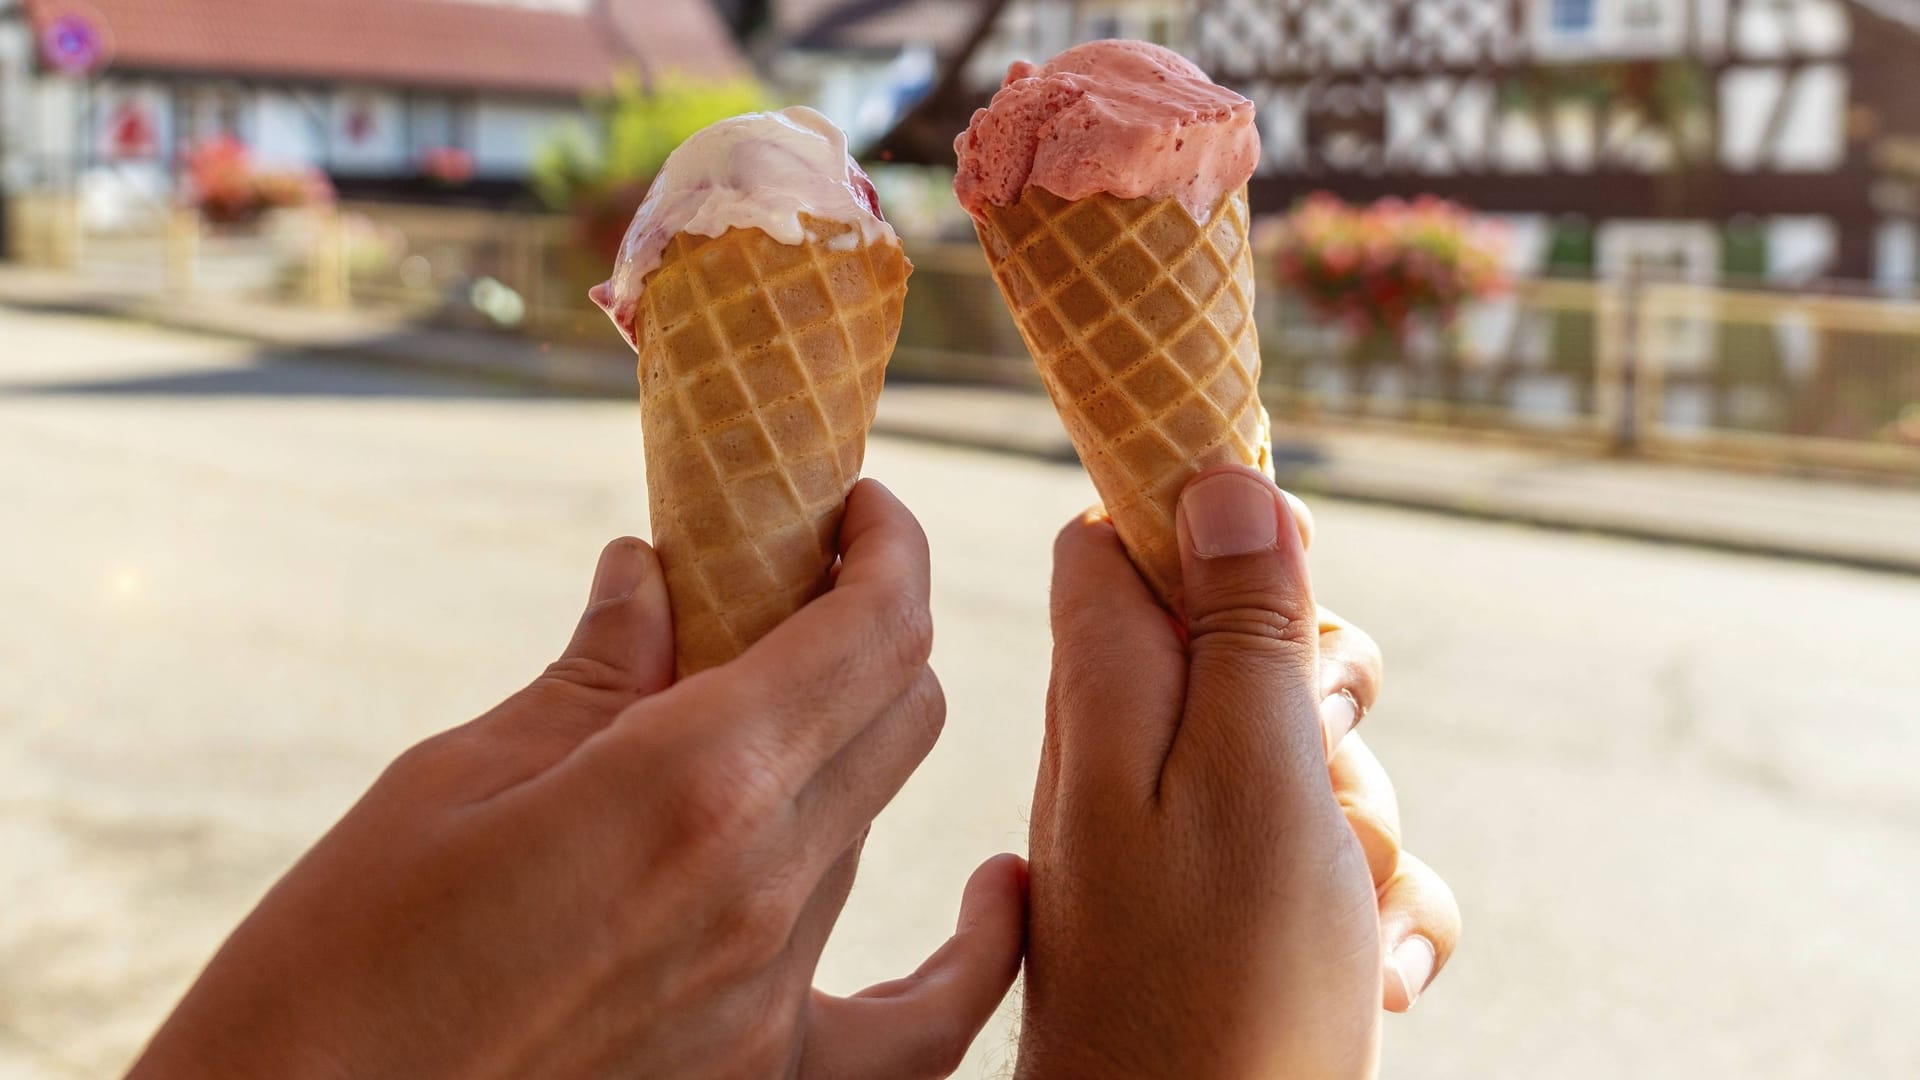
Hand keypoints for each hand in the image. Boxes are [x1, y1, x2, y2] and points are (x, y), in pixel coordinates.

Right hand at [130, 480, 1025, 1079]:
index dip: (891, 548)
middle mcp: (765, 893)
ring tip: (785, 697)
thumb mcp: (451, 784)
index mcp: (692, 786)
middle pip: (900, 710)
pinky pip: (922, 1026)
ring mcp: (773, 1001)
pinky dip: (970, 949)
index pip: (873, 631)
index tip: (861, 509)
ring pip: (877, 820)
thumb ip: (591, 675)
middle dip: (874, 622)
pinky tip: (992, 892)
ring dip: (852, 739)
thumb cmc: (335, 966)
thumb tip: (654, 574)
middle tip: (803, 585)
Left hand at [1022, 466, 1459, 1077]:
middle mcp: (1129, 760)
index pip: (1113, 539)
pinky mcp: (1230, 916)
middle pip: (1237, 642)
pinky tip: (1373, 968)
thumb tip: (1222, 475)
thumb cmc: (1227, 983)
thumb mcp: (1257, 774)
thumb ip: (1243, 626)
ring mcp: (1181, 843)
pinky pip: (1323, 861)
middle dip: (1324, 692)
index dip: (1203, 518)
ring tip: (1345, 902)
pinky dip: (1370, 905)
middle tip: (1326, 750)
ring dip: (1362, 819)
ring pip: (1302, 755)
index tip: (1292, 565)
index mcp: (1111, 699)